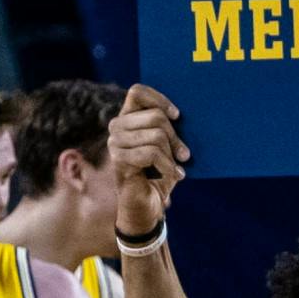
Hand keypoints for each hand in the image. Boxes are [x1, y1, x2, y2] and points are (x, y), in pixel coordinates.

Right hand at [107, 84, 189, 234]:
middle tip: (183, 154)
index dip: (160, 100)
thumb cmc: (159, 173)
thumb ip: (169, 128)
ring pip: (156, 135)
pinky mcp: (118, 160)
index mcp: (127, 118)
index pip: (137, 92)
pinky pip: (151, 153)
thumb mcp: (168, 147)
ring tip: (175, 166)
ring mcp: (115, 143)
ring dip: (171, 155)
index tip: (177, 116)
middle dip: (175, 137)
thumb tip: (183, 114)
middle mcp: (117, 127)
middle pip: (155, 117)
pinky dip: (168, 166)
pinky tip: (175, 175)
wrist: (148, 205)